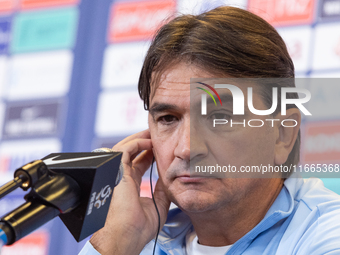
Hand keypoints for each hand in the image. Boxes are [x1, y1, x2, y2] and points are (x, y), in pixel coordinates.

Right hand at [90, 130, 170, 254]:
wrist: (124, 238)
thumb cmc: (137, 229)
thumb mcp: (157, 206)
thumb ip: (162, 191)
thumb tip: (170, 180)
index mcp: (129, 186)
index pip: (138, 164)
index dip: (148, 155)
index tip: (159, 149)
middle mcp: (122, 178)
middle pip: (131, 153)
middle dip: (143, 143)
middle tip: (155, 136)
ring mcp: (118, 174)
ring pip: (125, 148)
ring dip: (139, 139)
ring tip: (152, 134)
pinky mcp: (116, 172)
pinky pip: (124, 150)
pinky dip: (136, 143)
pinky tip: (148, 142)